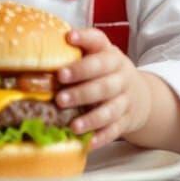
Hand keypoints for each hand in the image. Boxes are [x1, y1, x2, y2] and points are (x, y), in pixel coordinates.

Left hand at [56, 29, 151, 148]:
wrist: (141, 95)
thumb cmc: (107, 72)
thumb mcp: (98, 54)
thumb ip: (76, 50)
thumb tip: (38, 47)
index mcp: (110, 56)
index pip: (99, 43)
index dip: (85, 39)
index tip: (69, 38)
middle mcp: (120, 77)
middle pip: (104, 84)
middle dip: (82, 90)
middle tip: (60, 96)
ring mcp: (125, 101)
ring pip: (110, 110)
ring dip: (91, 118)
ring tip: (72, 125)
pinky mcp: (126, 121)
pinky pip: (115, 131)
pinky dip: (101, 137)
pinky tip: (88, 142)